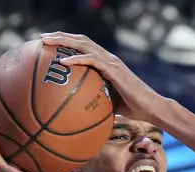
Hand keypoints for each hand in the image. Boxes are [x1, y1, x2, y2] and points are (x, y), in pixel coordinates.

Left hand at [40, 32, 163, 121]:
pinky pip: (92, 60)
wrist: (151, 108)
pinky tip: (63, 61)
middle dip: (60, 36)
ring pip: (84, 45)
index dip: (68, 41)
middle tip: (42, 37)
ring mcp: (112, 62)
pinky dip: (77, 59)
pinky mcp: (114, 70)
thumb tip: (82, 112)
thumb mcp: (111, 103)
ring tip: (47, 42)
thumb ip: (98, 101)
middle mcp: (109, 58)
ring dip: (64, 41)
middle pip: (81, 40)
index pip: (84, 46)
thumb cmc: (134, 108)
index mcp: (107, 62)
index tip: (51, 43)